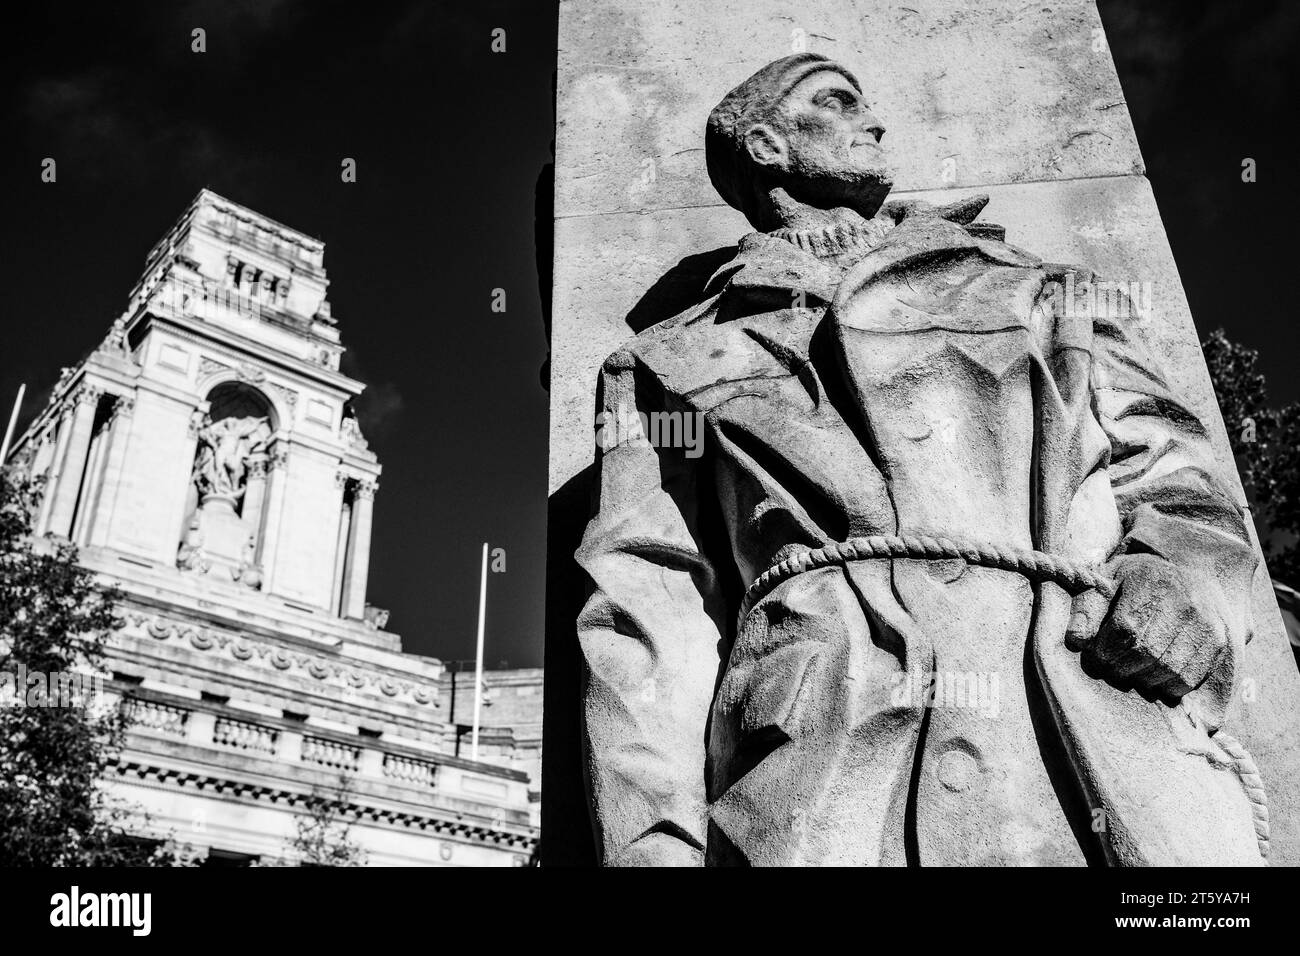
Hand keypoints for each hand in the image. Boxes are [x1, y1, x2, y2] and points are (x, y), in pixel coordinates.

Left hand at [1064, 553, 1229, 699]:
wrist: (1187, 577)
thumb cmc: (1134, 583)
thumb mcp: (1105, 582)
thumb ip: (1087, 608)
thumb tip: (1076, 641)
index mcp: (1149, 580)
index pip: (1125, 628)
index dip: (1106, 650)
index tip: (1097, 656)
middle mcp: (1183, 600)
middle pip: (1147, 652)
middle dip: (1121, 668)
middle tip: (1111, 669)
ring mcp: (1205, 622)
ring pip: (1168, 669)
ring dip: (1143, 679)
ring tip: (1131, 672)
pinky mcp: (1217, 642)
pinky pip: (1189, 678)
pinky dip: (1166, 686)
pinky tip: (1153, 676)